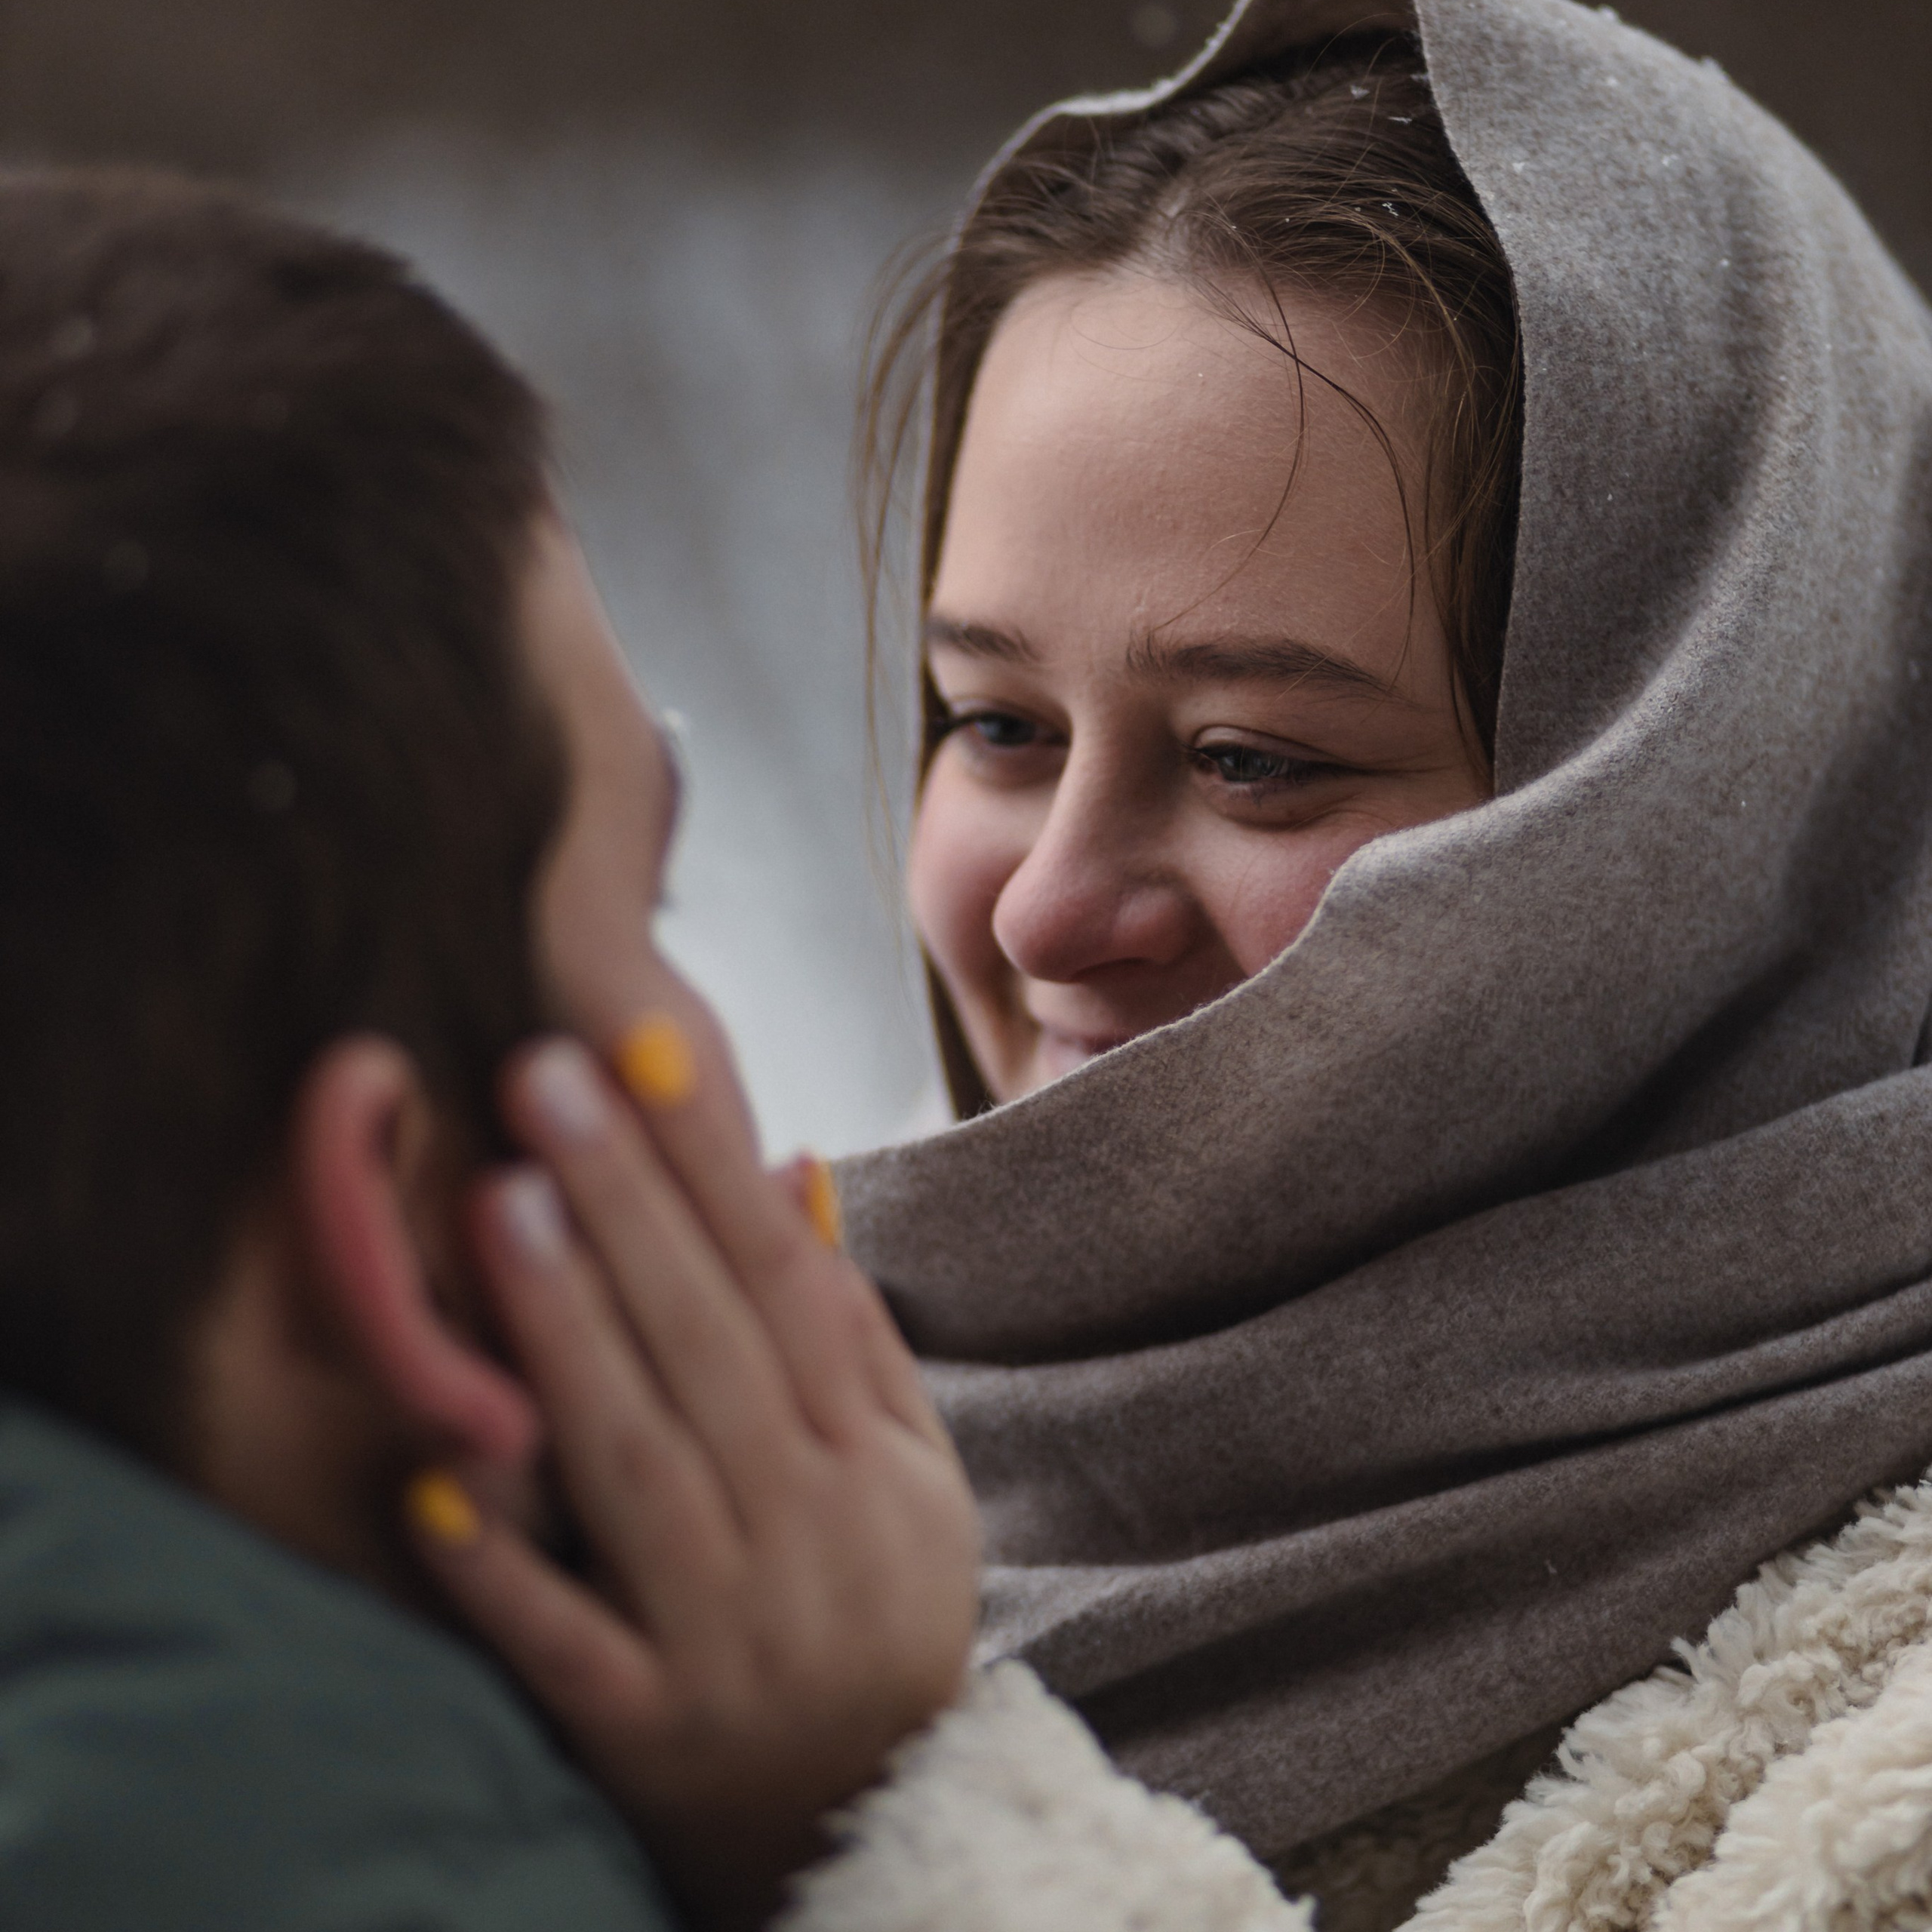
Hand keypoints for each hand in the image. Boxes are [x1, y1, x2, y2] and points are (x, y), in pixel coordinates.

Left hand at [407, 1031, 980, 1930]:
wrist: (870, 1821)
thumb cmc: (876, 1605)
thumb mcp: (909, 1472)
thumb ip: (853, 1332)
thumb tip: (794, 1169)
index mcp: (873, 1464)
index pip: (786, 1286)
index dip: (713, 1167)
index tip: (645, 1056)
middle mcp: (809, 1539)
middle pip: (707, 1350)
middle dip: (624, 1207)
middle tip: (541, 1081)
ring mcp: (728, 1642)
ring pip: (638, 1467)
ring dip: (566, 1335)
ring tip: (498, 1205)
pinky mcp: (647, 1735)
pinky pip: (567, 1644)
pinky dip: (502, 1565)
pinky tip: (431, 1474)